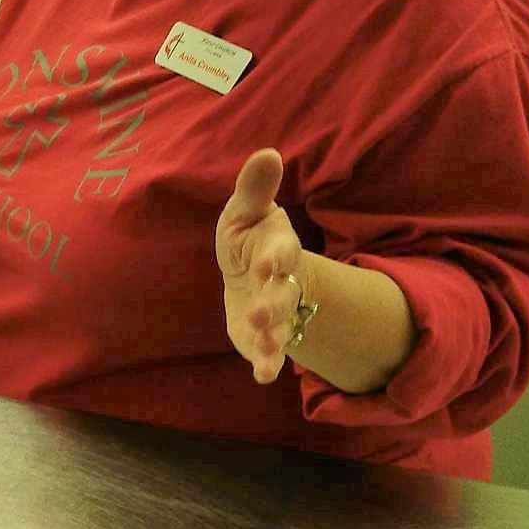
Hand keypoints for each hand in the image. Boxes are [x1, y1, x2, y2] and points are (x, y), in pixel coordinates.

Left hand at [215, 148, 306, 384]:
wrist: (254, 274)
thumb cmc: (249, 237)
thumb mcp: (246, 211)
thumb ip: (255, 188)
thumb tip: (267, 152)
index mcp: (277, 249)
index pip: (281, 252)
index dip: (277, 257)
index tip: (270, 263)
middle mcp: (281, 283)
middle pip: (283, 294)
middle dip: (273, 305)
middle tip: (260, 314)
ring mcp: (275, 312)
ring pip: (281, 326)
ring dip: (275, 338)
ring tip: (267, 351)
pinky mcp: (263, 335)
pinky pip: (269, 351)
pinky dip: (268, 363)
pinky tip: (264, 376)